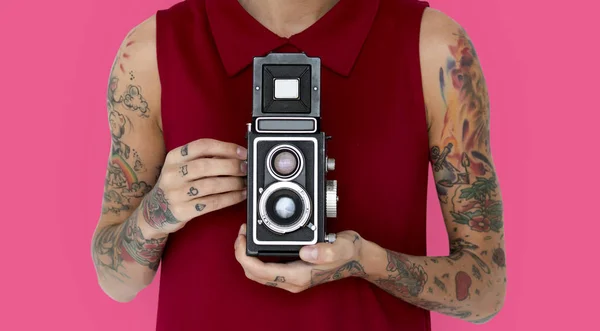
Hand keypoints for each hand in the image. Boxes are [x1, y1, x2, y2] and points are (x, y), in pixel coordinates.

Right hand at [139, 138, 247, 235]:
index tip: (241, 152)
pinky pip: (211, 203)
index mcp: (174, 157)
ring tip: (245, 182)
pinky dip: (229, 198)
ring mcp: (176, 193)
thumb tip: (236, 155)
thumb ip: (203, 159)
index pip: (202, 146)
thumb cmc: (176, 185)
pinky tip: (240, 195)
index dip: (225, 147)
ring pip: (210, 185)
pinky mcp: (182, 210)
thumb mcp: (181, 167)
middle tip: (245, 168)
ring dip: (233, 183)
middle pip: (206, 165)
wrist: (155, 212)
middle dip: (230, 166)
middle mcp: (172, 174)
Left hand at [234, 224, 366, 292]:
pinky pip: (266, 269)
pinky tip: (259, 241)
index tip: (241, 237)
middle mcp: (293, 281)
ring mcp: (292, 278)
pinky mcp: (293, 272)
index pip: (260, 271)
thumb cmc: (349, 253)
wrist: (358, 259)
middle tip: (242, 232)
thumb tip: (306, 251)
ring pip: (258, 273)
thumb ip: (326, 250)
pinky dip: (257, 256)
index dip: (244, 256)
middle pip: (254, 274)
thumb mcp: (342, 247)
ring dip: (248, 256)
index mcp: (299, 275)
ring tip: (246, 234)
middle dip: (242, 254)